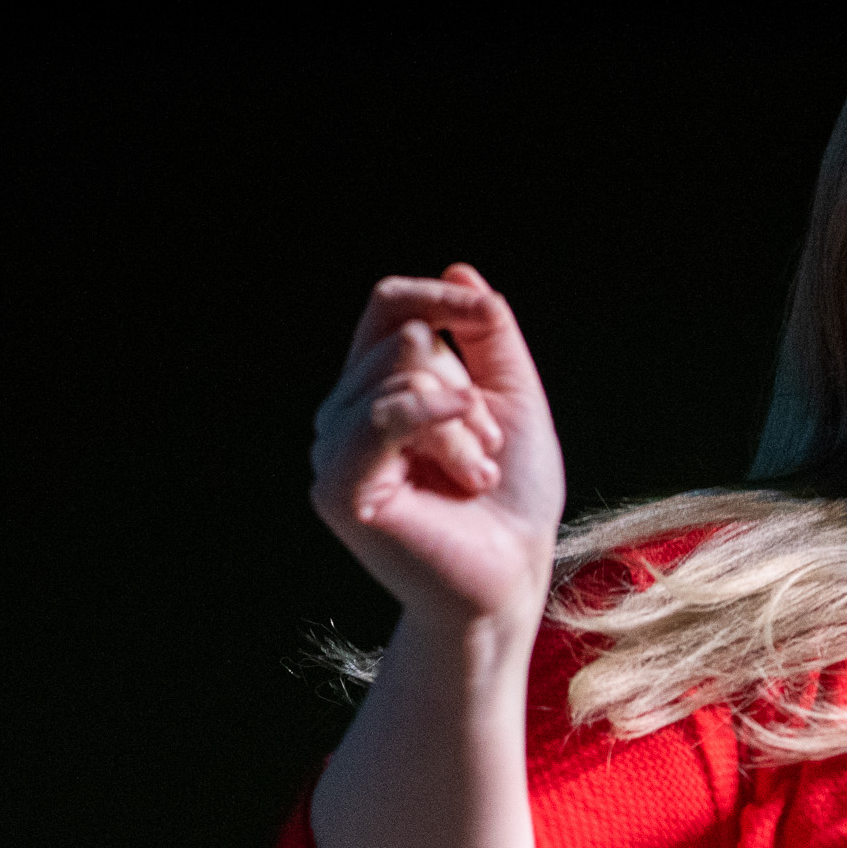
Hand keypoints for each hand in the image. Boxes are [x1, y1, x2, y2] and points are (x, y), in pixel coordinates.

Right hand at [309, 267, 565, 635]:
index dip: (435, 298)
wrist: (512, 577)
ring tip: (478, 476)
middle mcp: (344, 415)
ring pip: (399, 378)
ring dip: (464, 424)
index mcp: (377, 390)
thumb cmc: (512, 500)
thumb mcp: (513, 399)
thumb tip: (456, 269)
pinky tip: (472, 462)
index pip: (387, 307)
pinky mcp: (337, 489)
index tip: (483, 315)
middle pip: (400, 339)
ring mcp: (334, 452)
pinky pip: (382, 418)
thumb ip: (487, 335)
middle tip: (488, 453)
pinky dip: (436, 424)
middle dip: (467, 389)